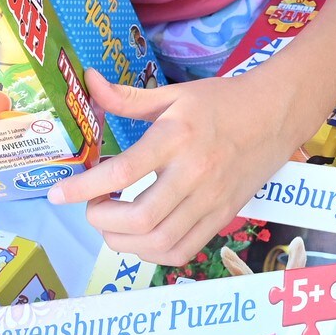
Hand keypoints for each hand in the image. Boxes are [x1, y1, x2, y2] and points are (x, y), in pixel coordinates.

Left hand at [49, 68, 311, 264]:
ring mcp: (211, 200)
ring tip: (111, 224)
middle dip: (101, 221)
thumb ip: (127, 97)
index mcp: (176, 137)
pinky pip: (183, 250)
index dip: (83, 189)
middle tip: (91, 208)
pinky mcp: (223, 216)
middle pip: (139, 218)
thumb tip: (89, 82)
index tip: (58, 194)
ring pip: (159, 242)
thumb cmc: (223, 101)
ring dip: (123, 242)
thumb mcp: (174, 94)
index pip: (122, 173)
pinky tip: (141, 237)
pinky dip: (153, 253)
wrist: (277, 114)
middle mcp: (194, 173)